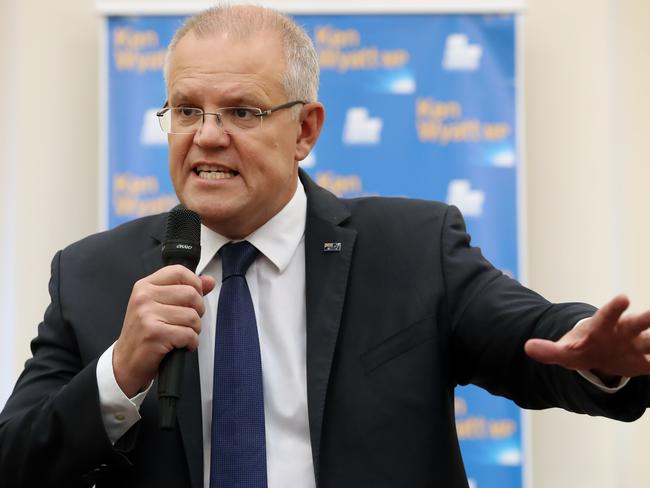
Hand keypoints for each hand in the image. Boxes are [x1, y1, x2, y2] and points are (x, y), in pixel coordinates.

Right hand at [113, 265, 215, 396]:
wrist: (126, 363)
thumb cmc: (144, 334)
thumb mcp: (160, 306)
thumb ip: (185, 290)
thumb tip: (209, 281)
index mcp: (145, 286)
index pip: (179, 271)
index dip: (194, 283)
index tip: (194, 297)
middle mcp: (144, 297)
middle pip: (191, 294)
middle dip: (197, 311)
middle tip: (187, 322)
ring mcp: (147, 315)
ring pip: (192, 316)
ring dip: (194, 330)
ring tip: (181, 335)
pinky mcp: (154, 334)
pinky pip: (188, 334)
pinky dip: (191, 343)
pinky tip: (180, 345)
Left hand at [525, 294, 649, 378]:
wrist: (595, 355)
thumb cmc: (579, 347)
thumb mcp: (564, 351)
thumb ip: (549, 350)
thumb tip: (528, 347)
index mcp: (602, 327)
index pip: (607, 315)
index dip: (615, 307)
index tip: (623, 298)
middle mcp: (623, 331)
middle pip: (636, 324)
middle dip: (646, 319)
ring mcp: (636, 345)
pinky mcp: (645, 361)